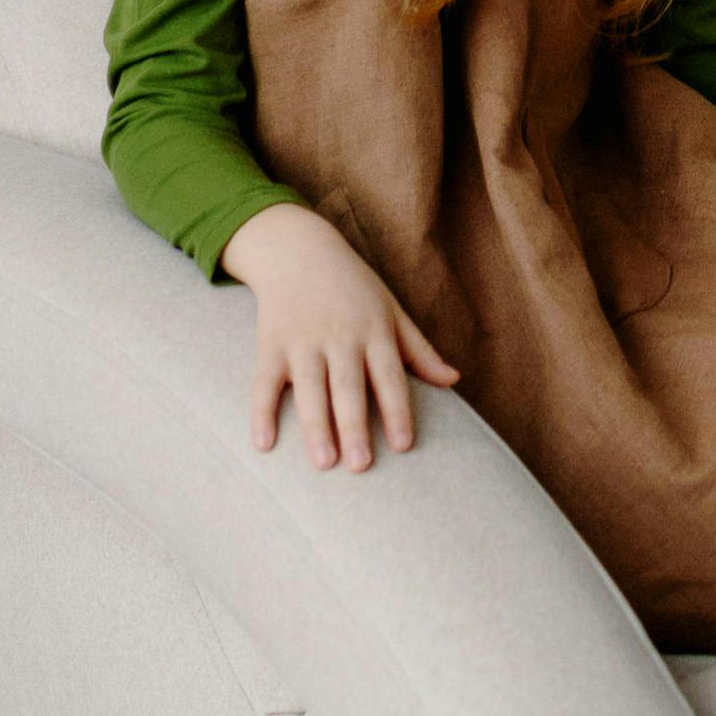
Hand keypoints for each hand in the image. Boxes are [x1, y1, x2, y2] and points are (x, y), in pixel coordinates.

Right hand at [220, 201, 461, 471]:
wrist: (298, 249)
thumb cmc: (353, 286)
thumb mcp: (391, 310)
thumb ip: (419, 350)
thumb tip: (453, 380)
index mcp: (373, 330)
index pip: (389, 376)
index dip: (397, 410)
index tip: (404, 445)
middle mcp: (339, 336)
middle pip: (349, 387)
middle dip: (355, 426)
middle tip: (361, 466)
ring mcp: (303, 340)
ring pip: (310, 388)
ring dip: (316, 425)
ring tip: (323, 462)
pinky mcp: (271, 343)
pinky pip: (264, 382)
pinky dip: (261, 412)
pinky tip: (263, 443)